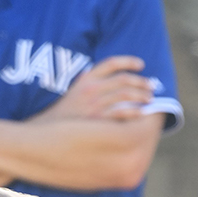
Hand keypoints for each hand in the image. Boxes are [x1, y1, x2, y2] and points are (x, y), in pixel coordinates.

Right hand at [31, 55, 153, 121]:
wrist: (46, 135)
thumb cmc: (60, 116)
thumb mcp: (70, 94)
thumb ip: (81, 83)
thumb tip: (87, 74)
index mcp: (85, 80)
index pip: (110, 63)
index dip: (127, 61)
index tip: (140, 65)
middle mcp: (90, 89)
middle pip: (123, 79)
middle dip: (141, 81)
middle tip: (151, 86)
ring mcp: (94, 105)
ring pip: (125, 94)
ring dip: (141, 95)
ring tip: (149, 100)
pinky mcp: (97, 120)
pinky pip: (121, 112)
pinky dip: (134, 112)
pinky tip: (141, 113)